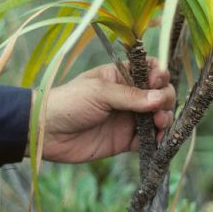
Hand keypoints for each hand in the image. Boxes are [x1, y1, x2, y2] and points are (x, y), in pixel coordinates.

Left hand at [26, 60, 175, 163]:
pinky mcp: (124, 141)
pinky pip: (147, 140)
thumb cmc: (69, 102)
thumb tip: (160, 98)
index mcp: (121, 76)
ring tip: (159, 124)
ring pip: (157, 117)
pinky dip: (156, 140)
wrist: (46, 132)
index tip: (158, 81)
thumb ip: (130, 96)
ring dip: (164, 119)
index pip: (150, 70)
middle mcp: (128, 96)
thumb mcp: (100, 92)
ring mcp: (127, 119)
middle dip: (165, 99)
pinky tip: (156, 140)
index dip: (159, 75)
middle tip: (159, 109)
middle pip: (158, 94)